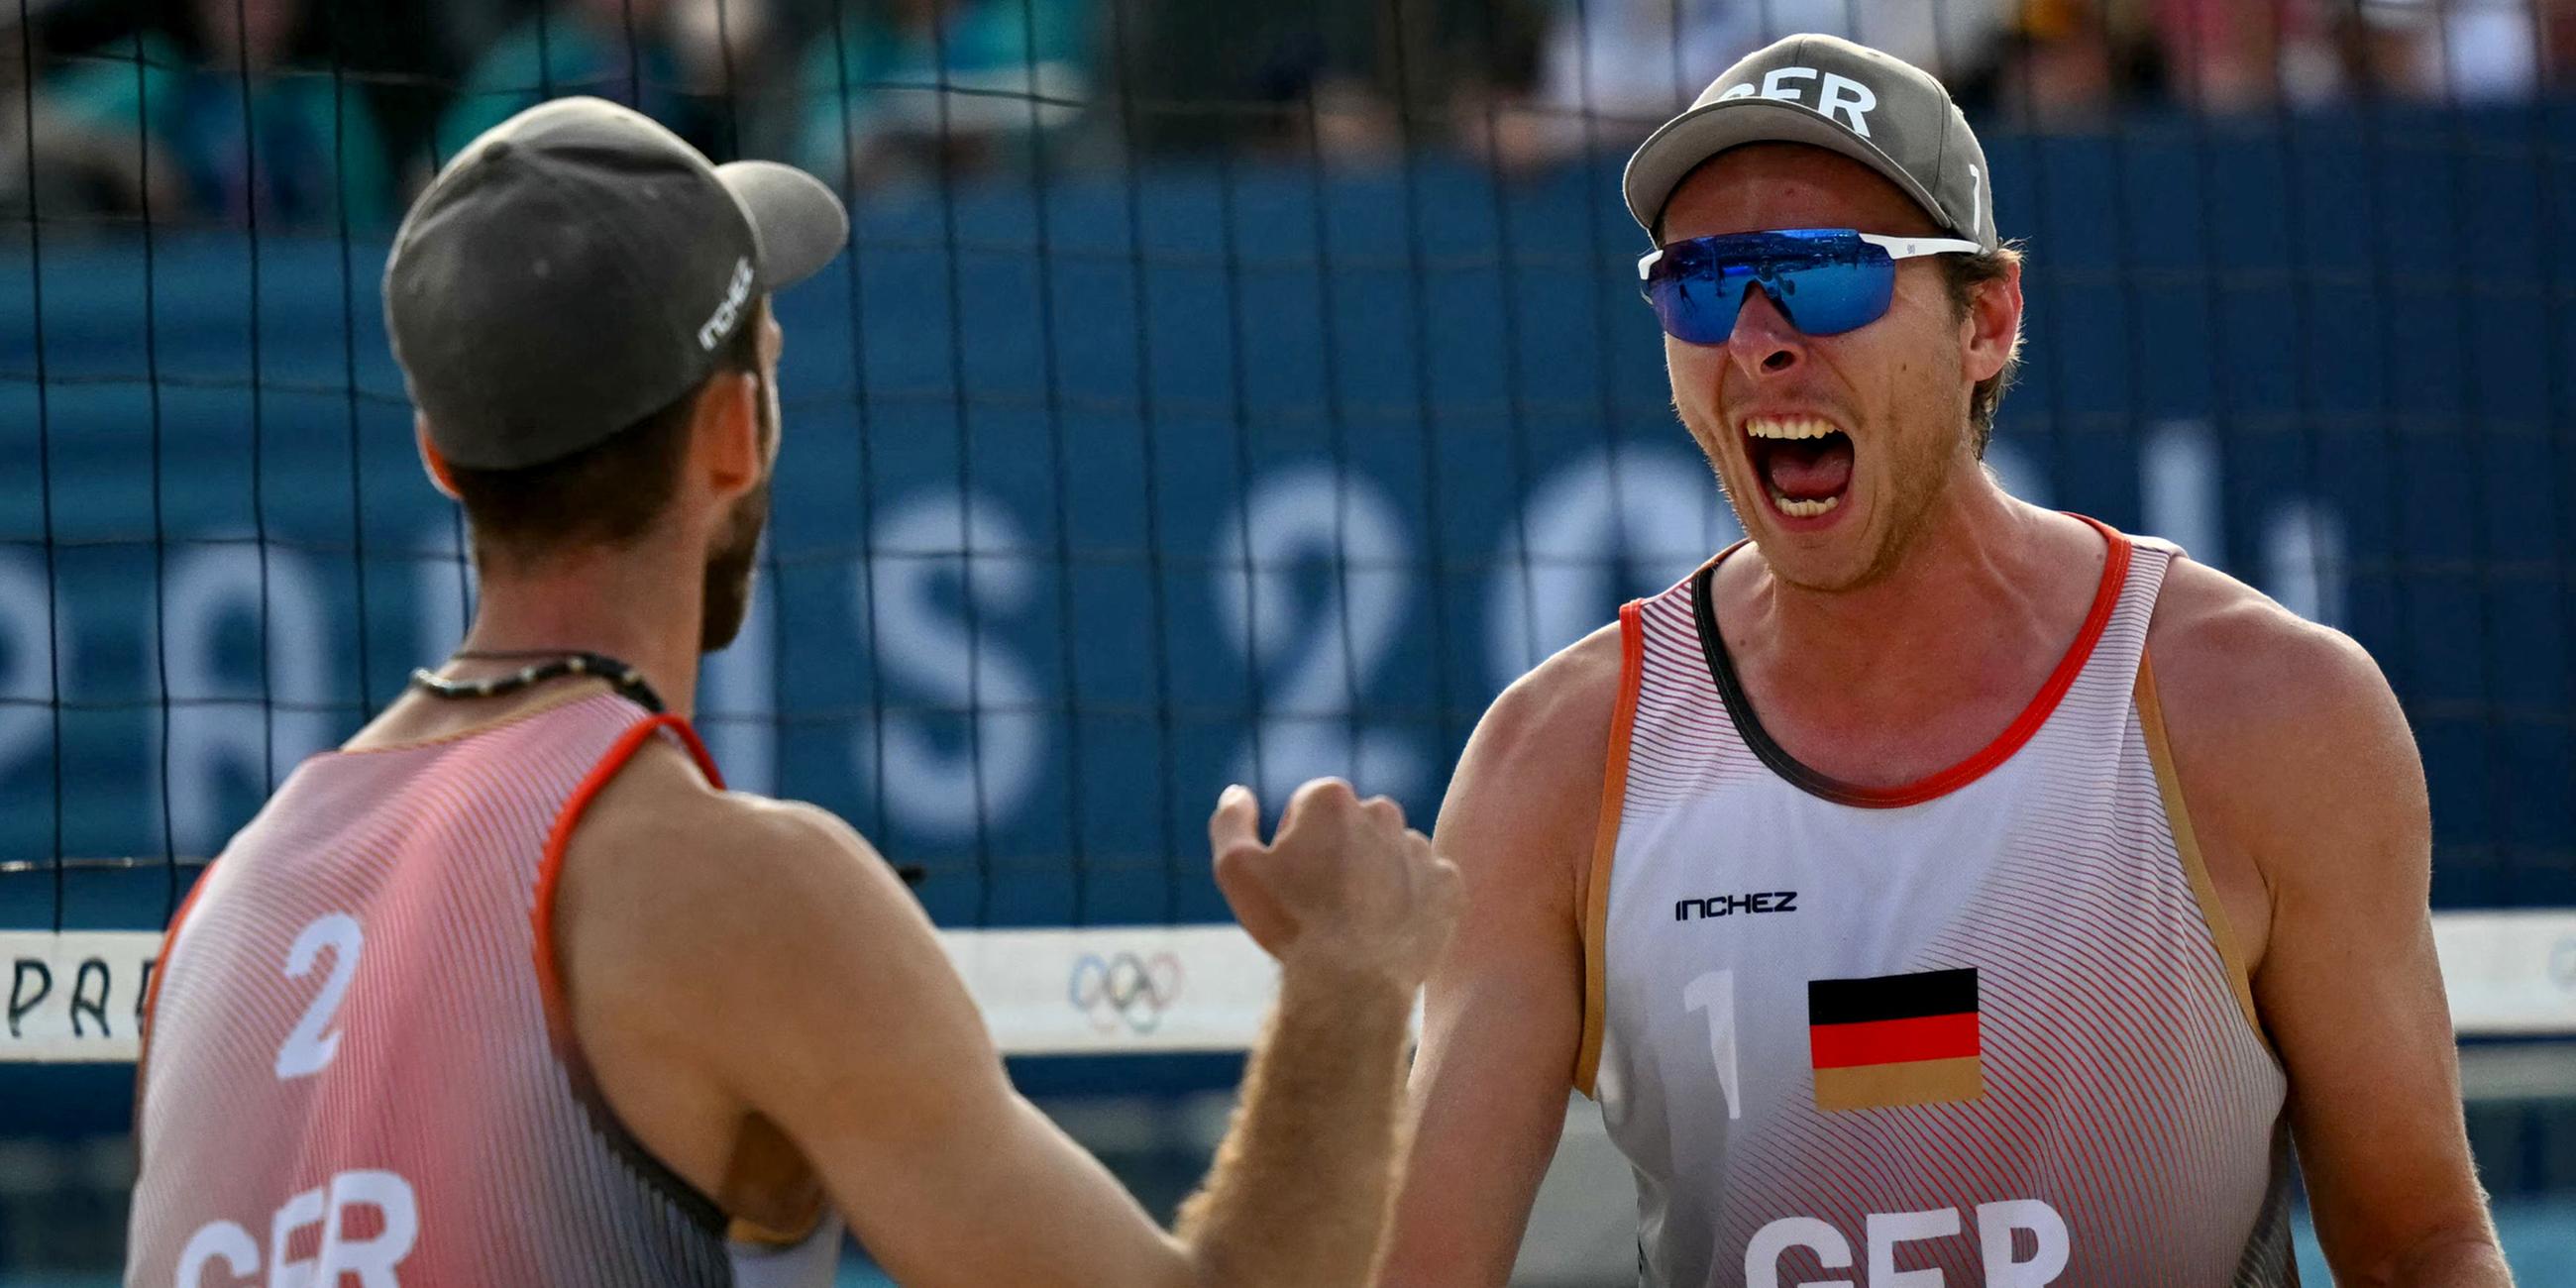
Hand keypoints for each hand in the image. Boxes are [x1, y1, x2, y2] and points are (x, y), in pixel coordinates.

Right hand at [1206, 779, 1461, 991]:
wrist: (1353, 983)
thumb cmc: (1289, 924)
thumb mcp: (1235, 870)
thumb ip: (1231, 821)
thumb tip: (1237, 793)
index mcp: (1331, 799)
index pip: (1307, 808)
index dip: (1293, 844)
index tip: (1292, 883)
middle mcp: (1382, 812)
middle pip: (1352, 826)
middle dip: (1338, 853)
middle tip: (1322, 904)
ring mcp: (1419, 847)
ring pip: (1390, 854)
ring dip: (1375, 876)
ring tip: (1357, 923)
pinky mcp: (1447, 883)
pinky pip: (1427, 884)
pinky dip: (1411, 902)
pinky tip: (1389, 929)